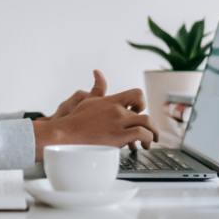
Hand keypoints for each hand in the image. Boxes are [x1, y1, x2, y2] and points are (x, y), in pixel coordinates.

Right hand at [32, 72, 158, 161]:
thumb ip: (97, 87)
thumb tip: (98, 72)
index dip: (141, 103)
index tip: (138, 112)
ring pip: (147, 123)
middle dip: (148, 124)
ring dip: (153, 133)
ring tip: (150, 141)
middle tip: (148, 131)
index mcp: (111, 101)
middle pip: (143, 112)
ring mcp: (118, 123)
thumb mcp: (87, 100)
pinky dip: (146, 140)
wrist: (66, 134)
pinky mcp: (118, 137)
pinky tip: (142, 146)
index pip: (136, 94)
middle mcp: (117, 110)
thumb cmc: (75, 120)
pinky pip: (141, 134)